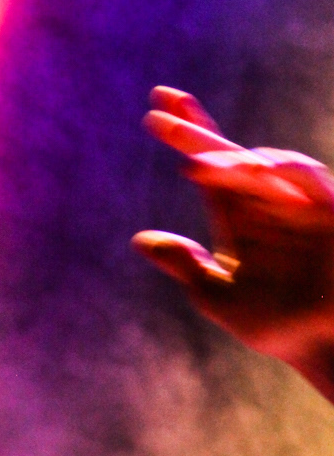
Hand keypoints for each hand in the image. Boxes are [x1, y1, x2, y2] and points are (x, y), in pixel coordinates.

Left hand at [133, 86, 333, 389]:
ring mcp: (298, 204)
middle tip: (157, 118)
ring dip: (229, 163)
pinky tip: (260, 166)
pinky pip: (310, 181)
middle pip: (226, 156)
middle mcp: (264, 201)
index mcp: (237, 212)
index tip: (154, 110)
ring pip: (261, 168)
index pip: (206, 165)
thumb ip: (186, 266)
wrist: (324, 345)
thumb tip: (140, 240)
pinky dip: (288, 171)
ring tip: (193, 165)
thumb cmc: (275, 323)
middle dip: (194, 135)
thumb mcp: (218, 296)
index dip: (186, 134)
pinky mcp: (331, 212)